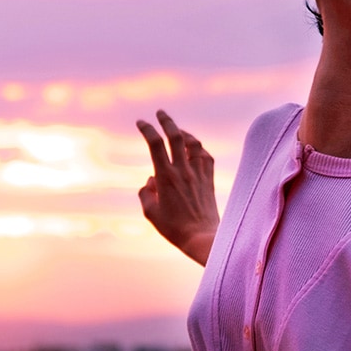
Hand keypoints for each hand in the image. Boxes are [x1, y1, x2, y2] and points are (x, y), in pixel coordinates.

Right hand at [136, 110, 218, 265]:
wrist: (203, 238)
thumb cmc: (174, 229)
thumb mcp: (151, 213)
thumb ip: (146, 193)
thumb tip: (150, 180)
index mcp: (166, 177)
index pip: (155, 144)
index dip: (147, 129)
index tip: (141, 123)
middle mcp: (183, 171)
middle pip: (176, 136)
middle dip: (167, 121)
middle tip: (160, 113)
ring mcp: (199, 174)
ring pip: (193, 143)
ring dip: (184, 132)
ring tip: (177, 130)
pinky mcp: (209, 180)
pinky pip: (206, 157)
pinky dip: (198, 148)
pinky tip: (194, 148)